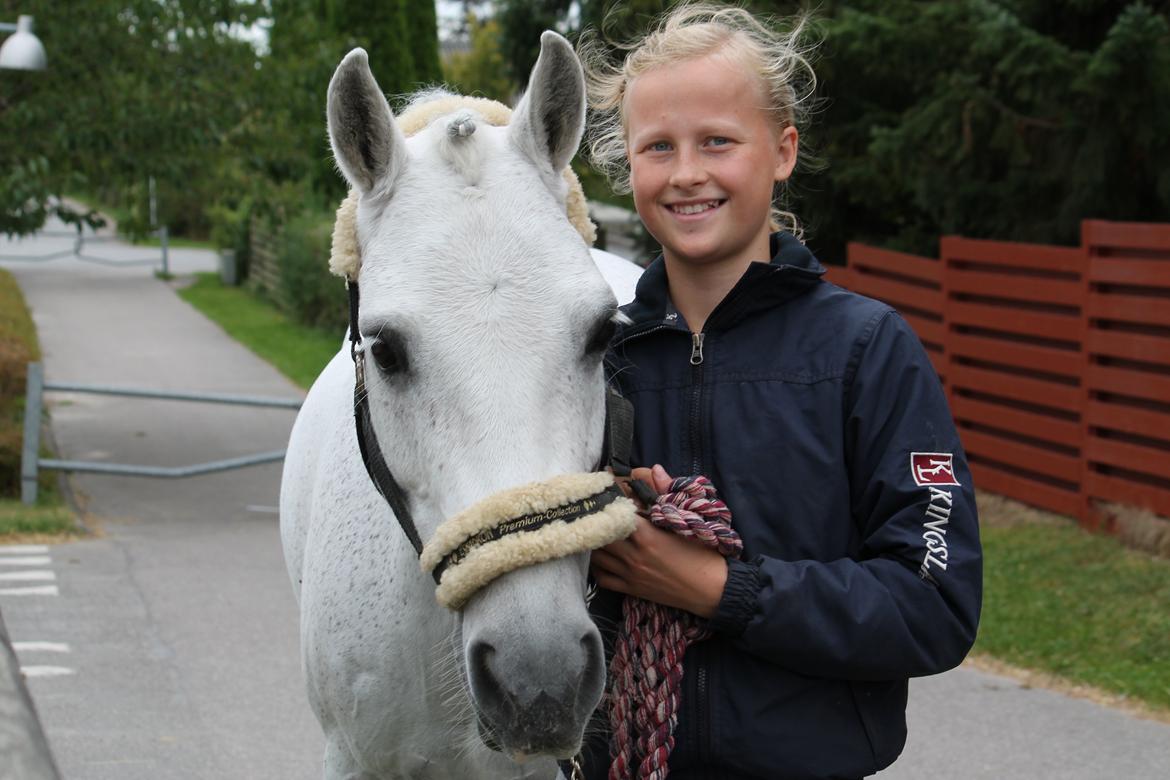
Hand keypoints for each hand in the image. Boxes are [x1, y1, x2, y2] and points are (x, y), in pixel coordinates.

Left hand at [593, 465, 727, 617]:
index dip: (608, 502)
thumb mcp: (687, 522)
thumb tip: (656, 469)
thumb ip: (666, 493)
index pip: (616, 514)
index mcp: (647, 536)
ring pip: (597, 557)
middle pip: (600, 535)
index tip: (604, 493)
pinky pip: (603, 579)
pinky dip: (598, 568)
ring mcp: (631, 573)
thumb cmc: (703, 553)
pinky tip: (602, 558)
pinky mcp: (632, 589)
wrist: (713, 590)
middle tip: (595, 511)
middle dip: (596, 521)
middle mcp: (634, 555)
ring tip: (597, 533)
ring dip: (594, 543)